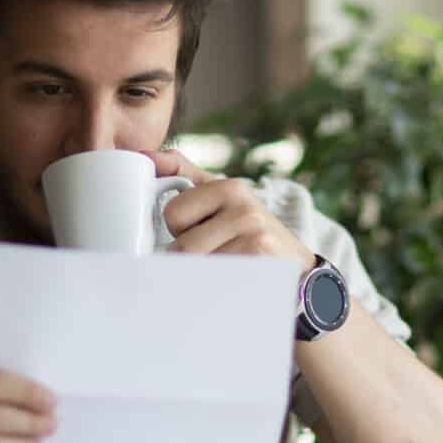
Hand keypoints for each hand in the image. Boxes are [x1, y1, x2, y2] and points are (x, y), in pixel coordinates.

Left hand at [145, 148, 313, 267]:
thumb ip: (182, 172)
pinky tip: (233, 280)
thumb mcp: (221, 196)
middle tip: (214, 252)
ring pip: (197, 267)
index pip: (172, 213)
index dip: (179, 230)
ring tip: (225, 265)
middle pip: (183, 246)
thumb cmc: (248, 229)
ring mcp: (255, 236)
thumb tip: (146, 156)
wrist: (296, 266)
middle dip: (189, 256)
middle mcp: (245, 208)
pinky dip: (216, 287)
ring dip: (201, 274)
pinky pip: (215, 282)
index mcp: (229, 187)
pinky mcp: (261, 264)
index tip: (199, 231)